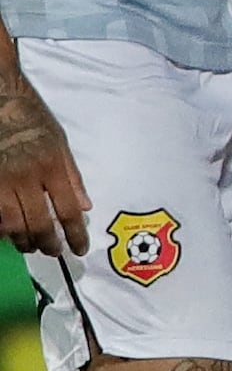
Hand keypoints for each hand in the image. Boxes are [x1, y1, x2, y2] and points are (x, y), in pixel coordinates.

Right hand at [0, 53, 80, 258]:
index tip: (80, 249)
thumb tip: (84, 207)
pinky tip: (5, 232)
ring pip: (9, 226)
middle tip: (52, 251)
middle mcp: (25, 179)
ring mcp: (0, 182)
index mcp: (51, 168)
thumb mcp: (60, 143)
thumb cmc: (32, 118)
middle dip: (47, 244)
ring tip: (30, 244)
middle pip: (38, 224)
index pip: (67, 211)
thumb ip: (72, 177)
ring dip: (22, 240)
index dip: (75, 235)